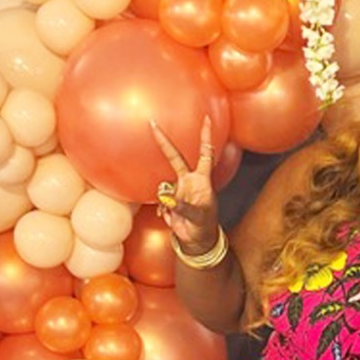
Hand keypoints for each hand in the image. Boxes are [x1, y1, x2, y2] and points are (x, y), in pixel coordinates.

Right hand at [150, 117, 219, 253]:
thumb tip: (168, 200)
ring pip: (165, 188)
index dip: (205, 136)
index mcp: (201, 179)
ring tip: (178, 216)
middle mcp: (188, 180)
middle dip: (164, 142)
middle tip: (153, 124)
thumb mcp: (198, 216)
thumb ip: (183, 207)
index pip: (205, 153)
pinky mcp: (169, 201)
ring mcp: (177, 190)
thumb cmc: (204, 225)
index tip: (206, 118)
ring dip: (169, 202)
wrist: (198, 240)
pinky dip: (165, 211)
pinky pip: (161, 202)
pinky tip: (171, 220)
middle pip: (175, 157)